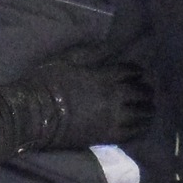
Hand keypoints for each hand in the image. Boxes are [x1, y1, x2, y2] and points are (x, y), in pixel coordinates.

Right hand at [21, 54, 153, 150]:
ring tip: (149, 109)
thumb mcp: (68, 58)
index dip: (136, 70)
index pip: (130, 71)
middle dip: (145, 91)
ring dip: (147, 110)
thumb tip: (110, 46)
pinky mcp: (105, 136)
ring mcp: (111, 119)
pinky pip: (130, 133)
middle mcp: (114, 98)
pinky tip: (142, 126)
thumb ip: (92, 52)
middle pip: (139, 93)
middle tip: (147, 91)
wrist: (33, 114)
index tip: (138, 71)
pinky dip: (139, 128)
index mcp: (105, 76)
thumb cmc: (47, 82)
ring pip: (140, 114)